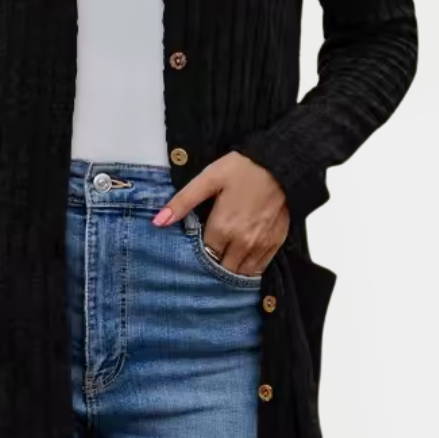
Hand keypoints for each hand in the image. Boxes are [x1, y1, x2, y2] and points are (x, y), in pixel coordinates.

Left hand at [152, 151, 289, 277]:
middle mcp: (242, 243)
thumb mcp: (208, 180)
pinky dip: (249, 268)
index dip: (198, 252)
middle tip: (209, 252)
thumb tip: (158, 222)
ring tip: (224, 258)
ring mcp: (261, 245)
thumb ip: (183, 203)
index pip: (204, 255)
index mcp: (223, 229)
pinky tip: (241, 259)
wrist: (280, 165)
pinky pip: (260, 267)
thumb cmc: (242, 170)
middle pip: (222, 268)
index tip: (196, 244)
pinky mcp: (276, 243)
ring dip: (231, 268)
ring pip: (241, 272)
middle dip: (214, 263)